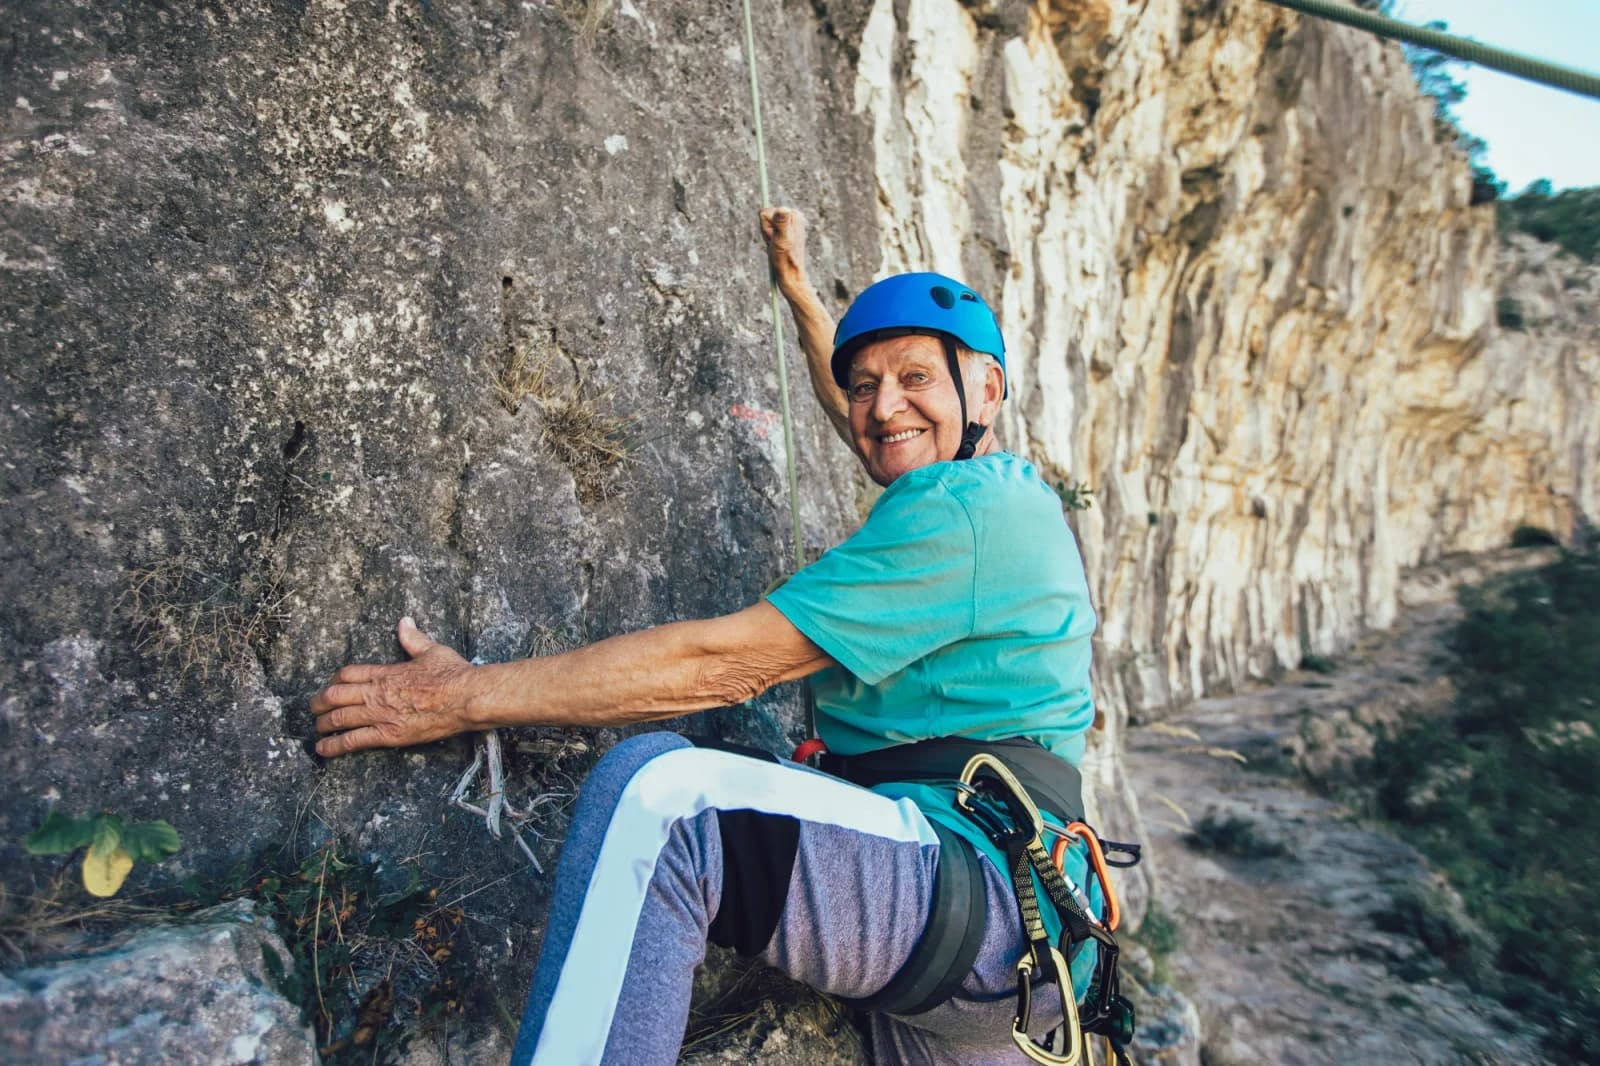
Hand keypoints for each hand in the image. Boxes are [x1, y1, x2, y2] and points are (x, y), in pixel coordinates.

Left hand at [309, 617, 476, 756]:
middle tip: (313, 708)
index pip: (348, 674)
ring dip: (323, 724)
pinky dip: (335, 745)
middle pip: (335, 696)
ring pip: (339, 718)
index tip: (330, 686)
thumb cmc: (453, 674)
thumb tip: (405, 622)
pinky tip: (323, 749)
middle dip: (319, 703)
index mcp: (386, 672)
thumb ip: (413, 639)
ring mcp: (381, 715)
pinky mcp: (389, 735)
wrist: (466, 698)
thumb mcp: (432, 651)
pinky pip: (354, 740)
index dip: (333, 681)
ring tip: (316, 729)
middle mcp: (377, 693)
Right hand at [759, 206, 808, 292]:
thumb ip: (782, 223)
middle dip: (767, 231)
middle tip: (775, 244)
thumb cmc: (785, 259)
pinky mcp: (787, 231)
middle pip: (766, 217)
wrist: (791, 274)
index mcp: (793, 214)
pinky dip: (770, 239)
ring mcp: (790, 223)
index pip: (765, 213)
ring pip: (767, 224)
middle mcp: (793, 216)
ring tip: (776, 246)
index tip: (774, 238)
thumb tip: (783, 208)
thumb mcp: (782, 239)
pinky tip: (777, 247)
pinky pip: (770, 230)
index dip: (766, 227)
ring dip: (768, 236)